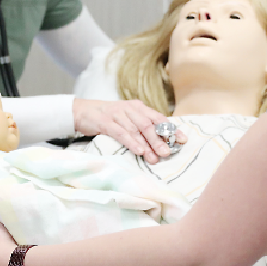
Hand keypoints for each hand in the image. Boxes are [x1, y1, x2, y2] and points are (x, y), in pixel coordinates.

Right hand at [72, 98, 186, 163]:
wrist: (83, 111)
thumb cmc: (109, 118)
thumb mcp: (127, 119)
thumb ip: (142, 127)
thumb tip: (161, 143)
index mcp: (138, 107)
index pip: (159, 118)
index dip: (171, 129)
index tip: (183, 141)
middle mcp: (130, 108)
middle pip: (149, 124)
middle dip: (159, 140)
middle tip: (167, 153)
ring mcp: (117, 114)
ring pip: (136, 129)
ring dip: (147, 145)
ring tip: (154, 158)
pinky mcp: (105, 121)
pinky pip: (121, 132)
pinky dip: (131, 142)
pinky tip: (139, 151)